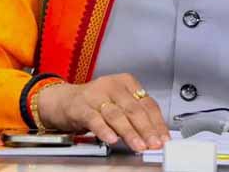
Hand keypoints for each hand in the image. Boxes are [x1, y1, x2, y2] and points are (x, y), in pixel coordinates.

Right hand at [35, 73, 169, 151]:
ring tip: (138, 145)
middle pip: (134, 109)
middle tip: (154, 143)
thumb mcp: (119, 103)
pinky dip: (104, 130)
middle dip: (146, 129)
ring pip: (117, 115)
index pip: (147, 103)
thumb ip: (135, 116)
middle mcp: (112, 86)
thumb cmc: (95, 102)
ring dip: (130, 132)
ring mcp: (96, 95)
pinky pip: (94, 119)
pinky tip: (112, 139)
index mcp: (126, 83)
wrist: (64, 100)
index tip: (163, 138)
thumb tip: (154, 135)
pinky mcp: (81, 107)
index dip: (157, 123)